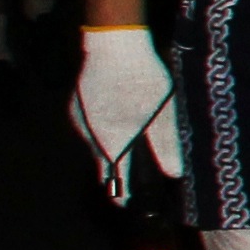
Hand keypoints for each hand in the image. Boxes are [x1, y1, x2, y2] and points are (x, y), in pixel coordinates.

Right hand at [72, 26, 183, 202]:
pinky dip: (106, 132)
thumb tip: (173, 174)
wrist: (113, 44)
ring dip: (113, 150)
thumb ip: (166, 144)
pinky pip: (92, 130)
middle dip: (120, 174)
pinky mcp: (77, 109)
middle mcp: (90, 135)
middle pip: (104, 166)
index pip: (114, 181)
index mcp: (112, 139)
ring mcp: (80, 122)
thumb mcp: (164, 111)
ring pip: (97, 147)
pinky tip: (122, 121)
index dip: (124, 196)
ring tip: (135, 147)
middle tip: (141, 181)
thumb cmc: (143, 76)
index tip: (132, 206)